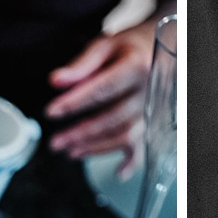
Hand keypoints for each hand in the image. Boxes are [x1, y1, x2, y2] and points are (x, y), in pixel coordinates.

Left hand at [46, 18, 161, 177]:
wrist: (165, 47)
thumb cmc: (131, 46)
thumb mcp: (106, 45)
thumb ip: (81, 64)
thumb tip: (56, 81)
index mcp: (135, 67)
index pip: (101, 89)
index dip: (75, 103)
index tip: (52, 112)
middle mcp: (147, 92)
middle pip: (111, 118)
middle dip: (81, 133)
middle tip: (56, 142)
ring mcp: (151, 110)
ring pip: (124, 135)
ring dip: (96, 147)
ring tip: (71, 152)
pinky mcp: (151, 122)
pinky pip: (144, 145)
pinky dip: (132, 162)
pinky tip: (118, 173)